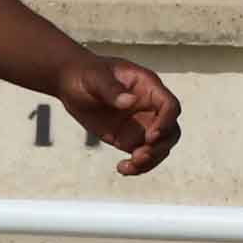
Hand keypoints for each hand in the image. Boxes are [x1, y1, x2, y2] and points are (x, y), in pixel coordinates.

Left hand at [61, 53, 183, 176]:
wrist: (71, 83)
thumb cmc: (85, 74)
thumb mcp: (95, 77)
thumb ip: (111, 89)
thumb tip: (129, 102)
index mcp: (148, 87)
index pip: (170, 106)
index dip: (166, 122)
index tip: (151, 136)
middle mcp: (151, 108)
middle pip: (171, 131)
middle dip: (159, 147)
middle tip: (138, 156)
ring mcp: (142, 125)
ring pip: (159, 148)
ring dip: (149, 161)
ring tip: (127, 167)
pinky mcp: (130, 138)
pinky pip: (142, 156)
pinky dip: (137, 166)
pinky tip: (122, 168)